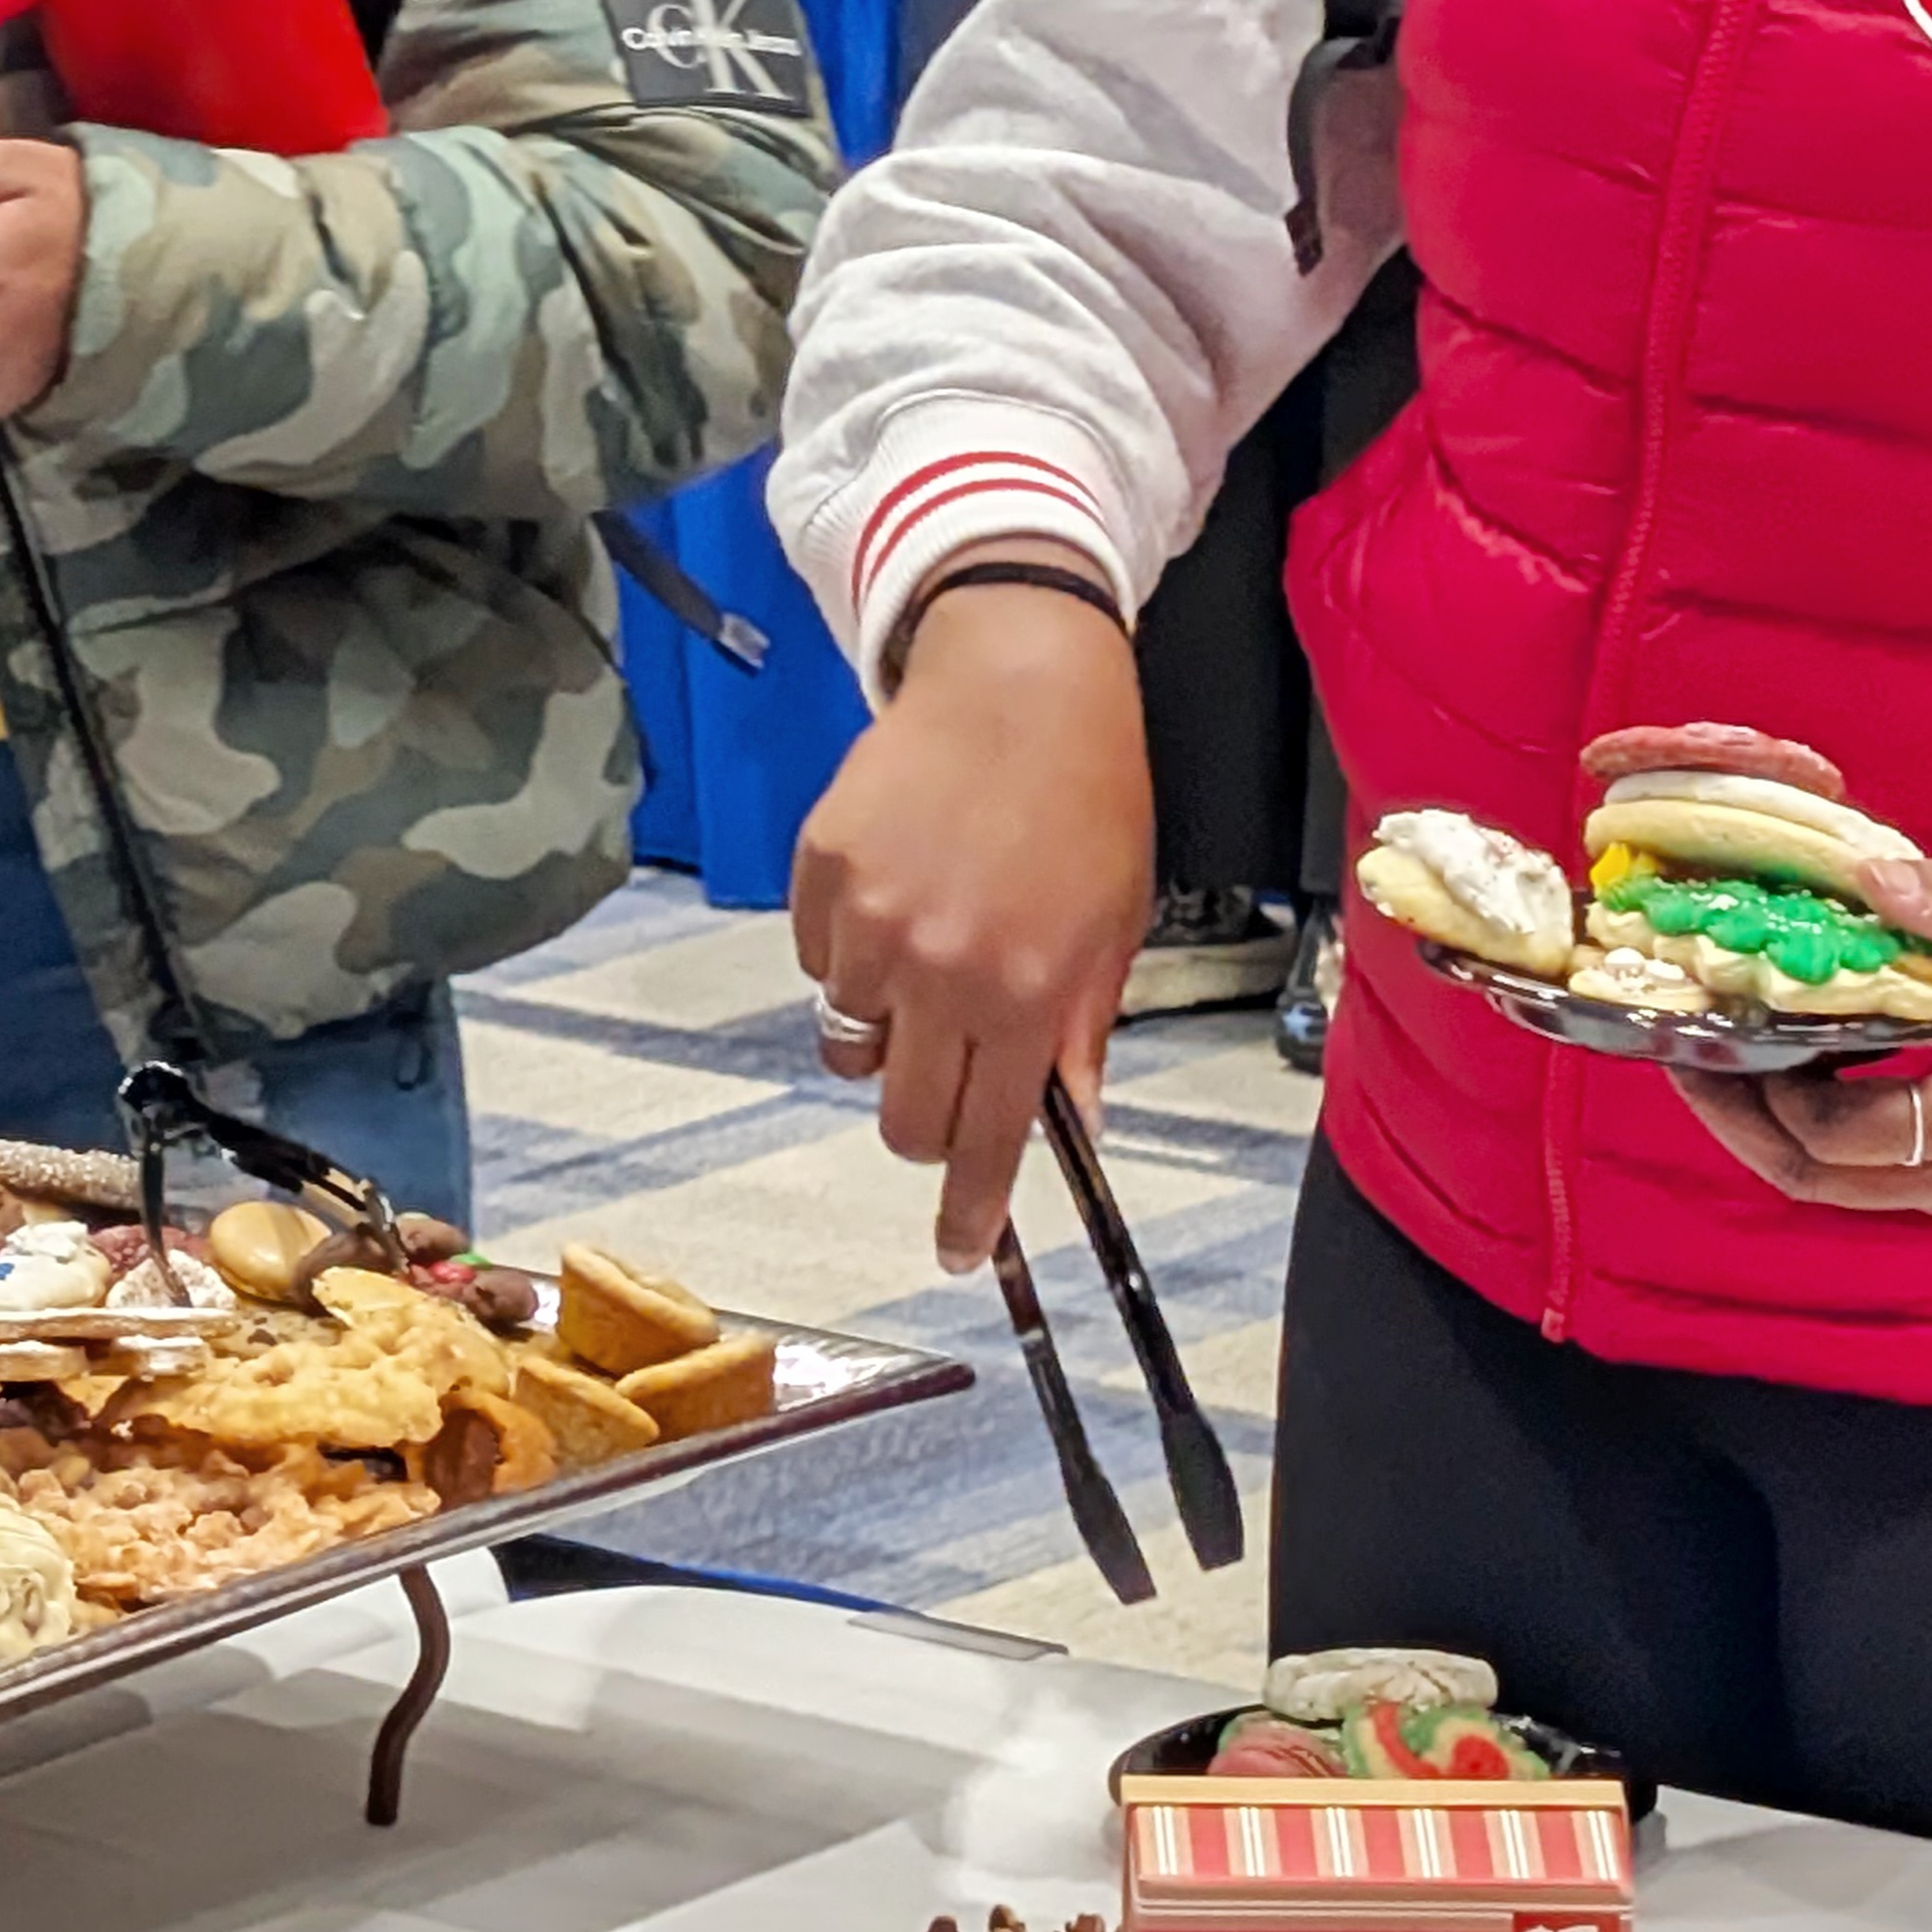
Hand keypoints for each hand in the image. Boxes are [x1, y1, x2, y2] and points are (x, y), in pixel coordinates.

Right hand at [786, 568, 1153, 1268]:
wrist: (1017, 681)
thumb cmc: (1083, 796)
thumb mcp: (1113, 928)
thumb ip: (1081, 1034)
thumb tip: (1067, 1123)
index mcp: (1025, 992)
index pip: (987, 1138)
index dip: (970, 1208)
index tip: (959, 1250)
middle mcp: (939, 969)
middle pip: (903, 1114)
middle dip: (928, 1119)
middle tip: (954, 1073)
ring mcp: (868, 923)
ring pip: (851, 1039)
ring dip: (887, 1024)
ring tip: (932, 950)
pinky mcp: (818, 876)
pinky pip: (818, 961)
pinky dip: (851, 953)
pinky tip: (899, 894)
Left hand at [1667, 850, 1931, 1231]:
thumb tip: (1863, 876)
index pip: (1837, 1131)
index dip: (1761, 1088)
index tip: (1713, 1026)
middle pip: (1820, 1177)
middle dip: (1741, 1119)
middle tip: (1684, 1053)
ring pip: (1839, 1187)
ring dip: (1771, 1128)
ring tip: (1718, 1056)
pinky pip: (1872, 1177)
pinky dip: (1818, 1132)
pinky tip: (1786, 1066)